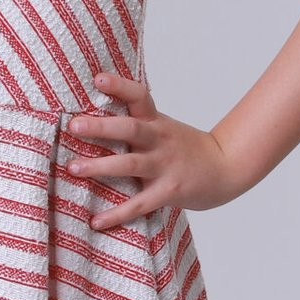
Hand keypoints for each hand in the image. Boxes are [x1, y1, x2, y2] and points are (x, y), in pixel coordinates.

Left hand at [63, 69, 234, 231]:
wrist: (226, 168)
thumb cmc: (186, 149)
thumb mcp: (164, 128)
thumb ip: (136, 123)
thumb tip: (92, 118)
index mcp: (157, 122)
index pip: (139, 96)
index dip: (119, 86)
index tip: (98, 78)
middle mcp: (160, 140)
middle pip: (130, 129)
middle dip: (100, 127)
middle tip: (74, 125)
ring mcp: (165, 166)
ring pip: (130, 164)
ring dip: (100, 166)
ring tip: (73, 168)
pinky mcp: (169, 191)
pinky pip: (139, 204)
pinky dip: (117, 214)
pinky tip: (96, 221)